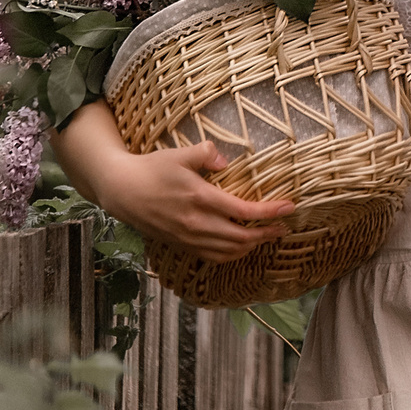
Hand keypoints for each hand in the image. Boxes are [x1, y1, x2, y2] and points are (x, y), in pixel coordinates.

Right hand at [55, 104, 295, 263]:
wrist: (122, 191)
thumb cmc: (152, 169)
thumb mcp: (179, 153)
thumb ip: (207, 153)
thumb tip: (227, 160)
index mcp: (200, 198)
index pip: (244, 212)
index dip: (270, 213)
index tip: (289, 208)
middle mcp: (197, 223)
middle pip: (242, 238)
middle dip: (267, 233)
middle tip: (283, 226)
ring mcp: (188, 238)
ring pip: (229, 251)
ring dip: (251, 246)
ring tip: (266, 236)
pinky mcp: (181, 245)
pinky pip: (212, 257)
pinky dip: (232, 255)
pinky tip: (240, 248)